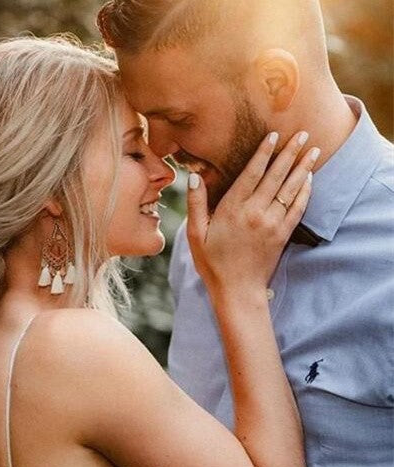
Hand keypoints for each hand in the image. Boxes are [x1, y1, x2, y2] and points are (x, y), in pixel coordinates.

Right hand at [187, 131, 317, 293]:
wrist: (237, 291)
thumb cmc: (213, 263)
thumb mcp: (195, 234)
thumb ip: (195, 204)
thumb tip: (194, 177)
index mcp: (232, 209)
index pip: (252, 173)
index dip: (264, 152)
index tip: (274, 134)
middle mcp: (255, 212)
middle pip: (276, 175)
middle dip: (290, 152)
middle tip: (303, 133)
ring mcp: (271, 223)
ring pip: (291, 189)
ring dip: (303, 167)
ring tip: (314, 150)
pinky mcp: (282, 235)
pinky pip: (298, 208)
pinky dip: (305, 191)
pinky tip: (310, 178)